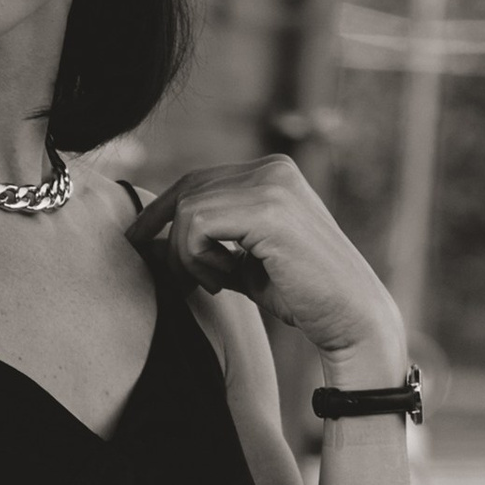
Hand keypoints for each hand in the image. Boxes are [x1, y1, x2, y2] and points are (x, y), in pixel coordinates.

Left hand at [128, 157, 407, 374]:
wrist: (348, 317)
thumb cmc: (298, 296)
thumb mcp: (239, 266)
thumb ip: (201, 250)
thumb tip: (144, 246)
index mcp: (271, 172)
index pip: (197, 181)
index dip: (160, 212)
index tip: (136, 243)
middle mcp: (273, 167)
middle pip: (188, 190)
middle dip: (171, 240)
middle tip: (184, 282)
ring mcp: (272, 183)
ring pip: (188, 209)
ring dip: (189, 256)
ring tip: (218, 283)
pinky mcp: (268, 209)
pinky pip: (198, 225)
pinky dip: (199, 259)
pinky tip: (227, 281)